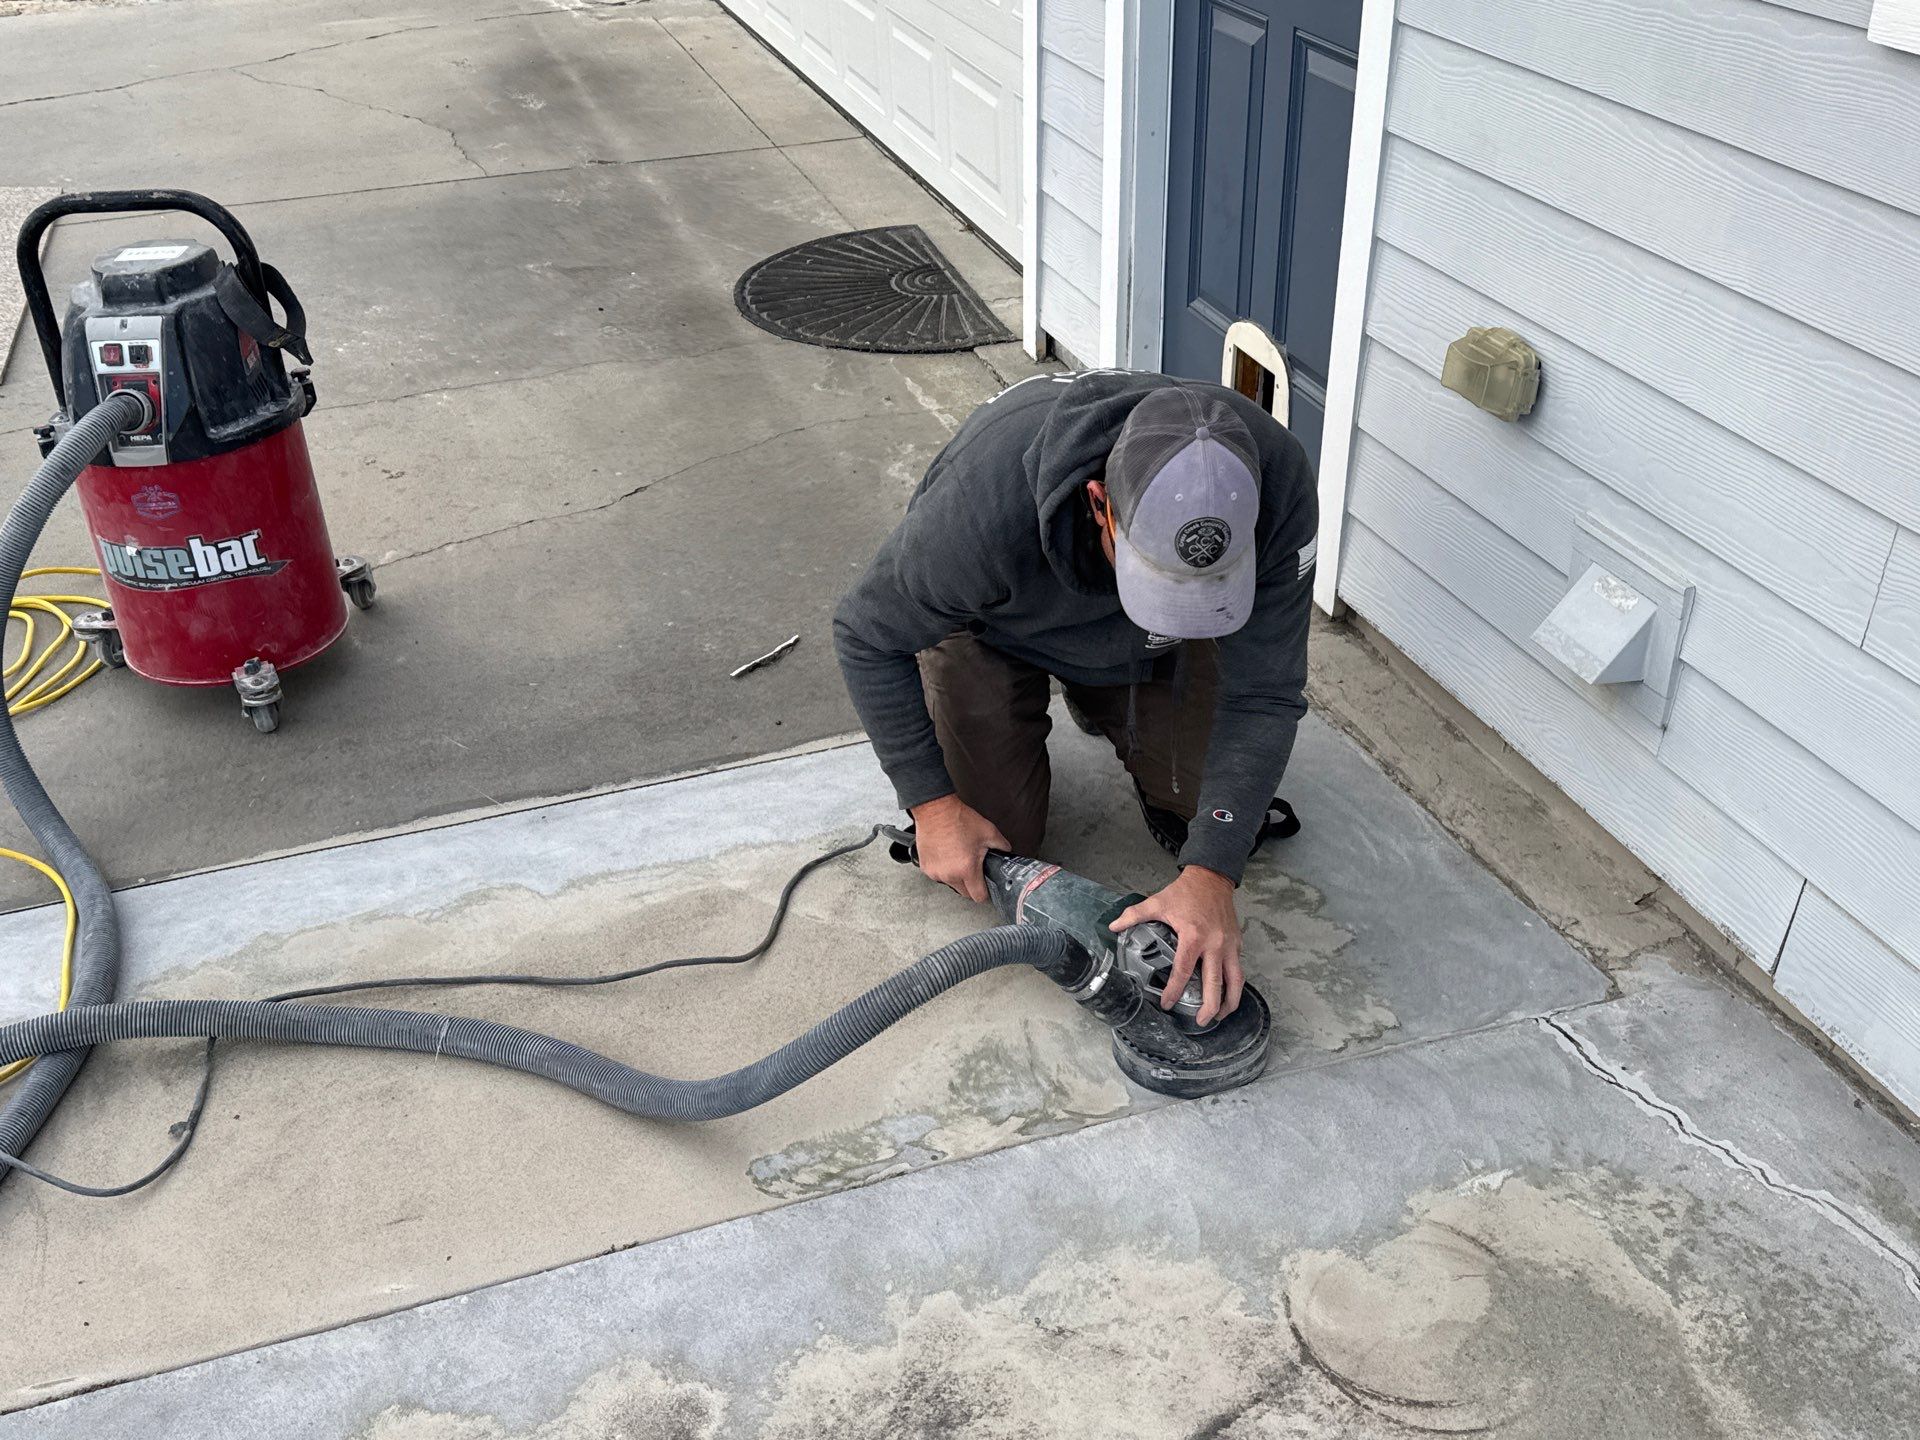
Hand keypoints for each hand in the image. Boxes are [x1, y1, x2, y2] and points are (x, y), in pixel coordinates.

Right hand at [909, 794, 1010, 903]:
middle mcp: (949, 874)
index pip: (978, 896)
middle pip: (964, 893)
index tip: (985, 887)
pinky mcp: (926, 867)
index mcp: (967, 869)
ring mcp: (936, 872)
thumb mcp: (989, 832)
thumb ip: (1002, 846)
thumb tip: (1007, 852)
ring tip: (959, 858)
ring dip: (956, 877)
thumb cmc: (958, 819)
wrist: (936, 810)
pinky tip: (947, 855)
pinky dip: (944, 870)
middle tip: (973, 868)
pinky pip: (938, 875)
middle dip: (971, 884)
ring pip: (951, 884)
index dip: (985, 892)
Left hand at [1110, 866, 1242, 1026]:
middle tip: (1200, 1021)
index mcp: (1194, 937)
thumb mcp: (1158, 902)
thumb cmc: (1187, 892)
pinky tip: (1227, 995)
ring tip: (1220, 1016)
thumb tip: (1114, 926)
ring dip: (1229, 1001)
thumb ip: (1134, 915)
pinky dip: (1234, 985)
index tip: (1168, 1004)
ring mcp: (1229, 945)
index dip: (1174, 991)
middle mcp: (1215, 944)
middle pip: (1215, 984)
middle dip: (1209, 1007)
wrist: (1212, 878)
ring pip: (1235, 980)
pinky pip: (1238, 969)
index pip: (1183, 971)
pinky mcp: (1237, 943)